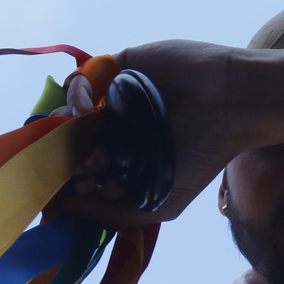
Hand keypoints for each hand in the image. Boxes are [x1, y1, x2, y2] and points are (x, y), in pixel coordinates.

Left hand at [49, 40, 283, 228]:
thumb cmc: (201, 158)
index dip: (68, 185)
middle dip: (64, 159)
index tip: (69, 191)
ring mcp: (114, 102)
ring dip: (65, 130)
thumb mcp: (156, 204)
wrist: (229, 104)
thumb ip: (107, 213)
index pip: (82, 178)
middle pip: (71, 148)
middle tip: (73, 165)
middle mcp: (118, 135)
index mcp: (128, 166)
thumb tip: (55, 212)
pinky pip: (78, 83)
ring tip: (81, 138)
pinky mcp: (114, 70)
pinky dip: (74, 96)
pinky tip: (85, 109)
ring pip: (69, 116)